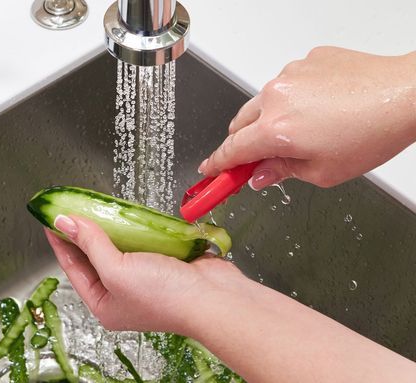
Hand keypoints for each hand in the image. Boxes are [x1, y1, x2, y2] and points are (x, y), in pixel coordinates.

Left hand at [45, 214, 244, 334]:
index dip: (60, 242)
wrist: (215, 299)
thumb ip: (91, 244)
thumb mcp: (116, 270)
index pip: (73, 268)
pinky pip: (142, 242)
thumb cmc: (164, 296)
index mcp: (105, 304)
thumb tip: (66, 222)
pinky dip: (134, 228)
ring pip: (118, 247)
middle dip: (82, 233)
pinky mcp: (164, 263)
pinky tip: (126, 213)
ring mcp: (144, 278)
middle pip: (94, 257)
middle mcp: (122, 294)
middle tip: (70, 208)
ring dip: (108, 228)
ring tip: (94, 206)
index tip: (51, 218)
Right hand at [199, 47, 415, 188]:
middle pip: (238, 125)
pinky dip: (293, 100)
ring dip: (269, 120)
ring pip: (261, 103)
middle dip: (243, 143)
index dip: (217, 166)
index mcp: (276, 130)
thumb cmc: (372, 132)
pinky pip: (287, 84)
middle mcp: (275, 98)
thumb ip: (282, 172)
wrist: (406, 94)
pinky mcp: (305, 61)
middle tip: (259, 158)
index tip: (210, 173)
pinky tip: (320, 110)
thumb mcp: (323, 171)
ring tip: (304, 131)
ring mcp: (289, 75)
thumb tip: (260, 175)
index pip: (231, 151)